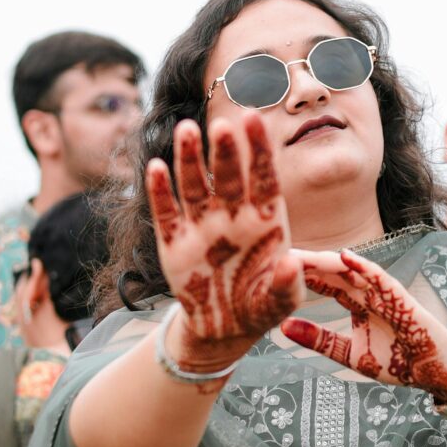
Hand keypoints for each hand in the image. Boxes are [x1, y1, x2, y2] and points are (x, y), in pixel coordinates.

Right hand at [146, 114, 302, 371]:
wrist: (225, 328)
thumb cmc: (260, 306)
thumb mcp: (279, 302)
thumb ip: (286, 285)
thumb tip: (290, 265)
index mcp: (265, 221)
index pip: (263, 177)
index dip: (259, 149)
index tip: (255, 118)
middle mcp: (232, 216)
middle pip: (228, 176)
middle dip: (226, 151)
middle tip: (222, 125)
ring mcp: (202, 226)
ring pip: (195, 185)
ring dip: (190, 158)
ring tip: (187, 130)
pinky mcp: (174, 243)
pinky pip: (166, 213)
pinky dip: (160, 192)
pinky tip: (155, 168)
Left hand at [282, 250, 446, 402]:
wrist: (432, 372)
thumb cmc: (397, 362)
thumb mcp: (349, 354)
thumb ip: (319, 340)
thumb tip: (283, 327)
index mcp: (357, 304)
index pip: (325, 284)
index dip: (302, 276)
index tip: (274, 270)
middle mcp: (369, 294)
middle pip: (334, 273)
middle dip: (309, 264)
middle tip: (278, 255)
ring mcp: (386, 294)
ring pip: (353, 272)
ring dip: (329, 262)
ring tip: (303, 255)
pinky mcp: (403, 300)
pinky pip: (383, 280)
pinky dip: (366, 268)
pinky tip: (347, 259)